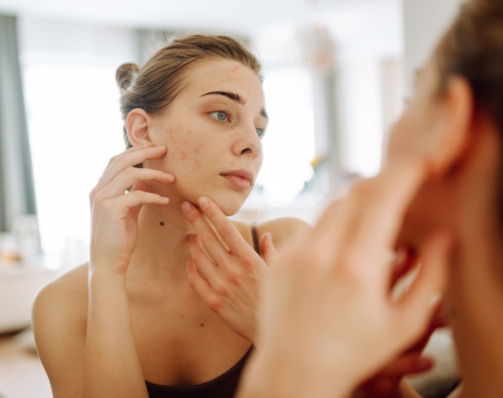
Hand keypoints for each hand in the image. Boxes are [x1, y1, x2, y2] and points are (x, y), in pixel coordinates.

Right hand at [89, 145, 173, 275]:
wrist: (107, 264)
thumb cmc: (119, 240)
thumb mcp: (128, 211)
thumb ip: (134, 193)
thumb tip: (146, 179)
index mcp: (100, 189)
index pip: (116, 160)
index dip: (135, 151)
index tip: (155, 148)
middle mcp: (98, 191)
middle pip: (122, 160)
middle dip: (145, 152)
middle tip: (165, 149)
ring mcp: (102, 199)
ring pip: (129, 173)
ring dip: (154, 173)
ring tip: (171, 178)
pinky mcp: (111, 210)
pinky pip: (136, 195)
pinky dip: (153, 196)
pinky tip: (165, 201)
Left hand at [181, 196, 275, 343]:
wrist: (275, 334)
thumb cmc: (280, 300)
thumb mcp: (280, 273)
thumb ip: (271, 252)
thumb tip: (266, 236)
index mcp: (250, 260)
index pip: (227, 229)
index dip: (213, 212)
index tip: (203, 199)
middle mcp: (233, 271)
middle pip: (208, 238)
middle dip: (196, 219)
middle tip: (186, 206)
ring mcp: (221, 287)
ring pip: (198, 258)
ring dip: (192, 243)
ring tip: (190, 234)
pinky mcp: (214, 302)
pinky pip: (196, 281)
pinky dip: (191, 269)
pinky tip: (190, 262)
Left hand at [238, 157, 452, 397]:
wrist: (294, 371)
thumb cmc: (354, 353)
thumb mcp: (403, 323)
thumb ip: (431, 276)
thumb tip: (445, 237)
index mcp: (357, 268)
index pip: (383, 198)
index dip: (405, 173)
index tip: (420, 164)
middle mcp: (322, 253)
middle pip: (356, 192)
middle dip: (383, 183)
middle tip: (401, 188)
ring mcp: (296, 254)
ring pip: (331, 206)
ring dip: (357, 204)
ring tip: (374, 220)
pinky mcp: (279, 259)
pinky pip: (311, 227)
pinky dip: (334, 225)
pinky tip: (344, 245)